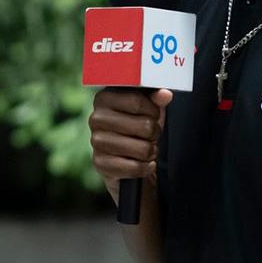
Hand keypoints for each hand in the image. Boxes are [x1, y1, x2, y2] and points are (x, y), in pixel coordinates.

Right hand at [88, 88, 172, 203]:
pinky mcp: (100, 163)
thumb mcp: (148, 110)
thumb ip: (156, 100)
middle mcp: (96, 118)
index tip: (152, 116)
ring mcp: (96, 141)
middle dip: (154, 134)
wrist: (125, 158)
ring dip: (151, 152)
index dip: (153, 111)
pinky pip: (135, 167)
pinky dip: (145, 168)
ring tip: (145, 149)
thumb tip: (165, 94)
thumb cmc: (137, 128)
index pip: (137, 101)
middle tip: (149, 136)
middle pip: (145, 126)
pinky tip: (142, 163)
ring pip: (143, 149)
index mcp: (104, 99)